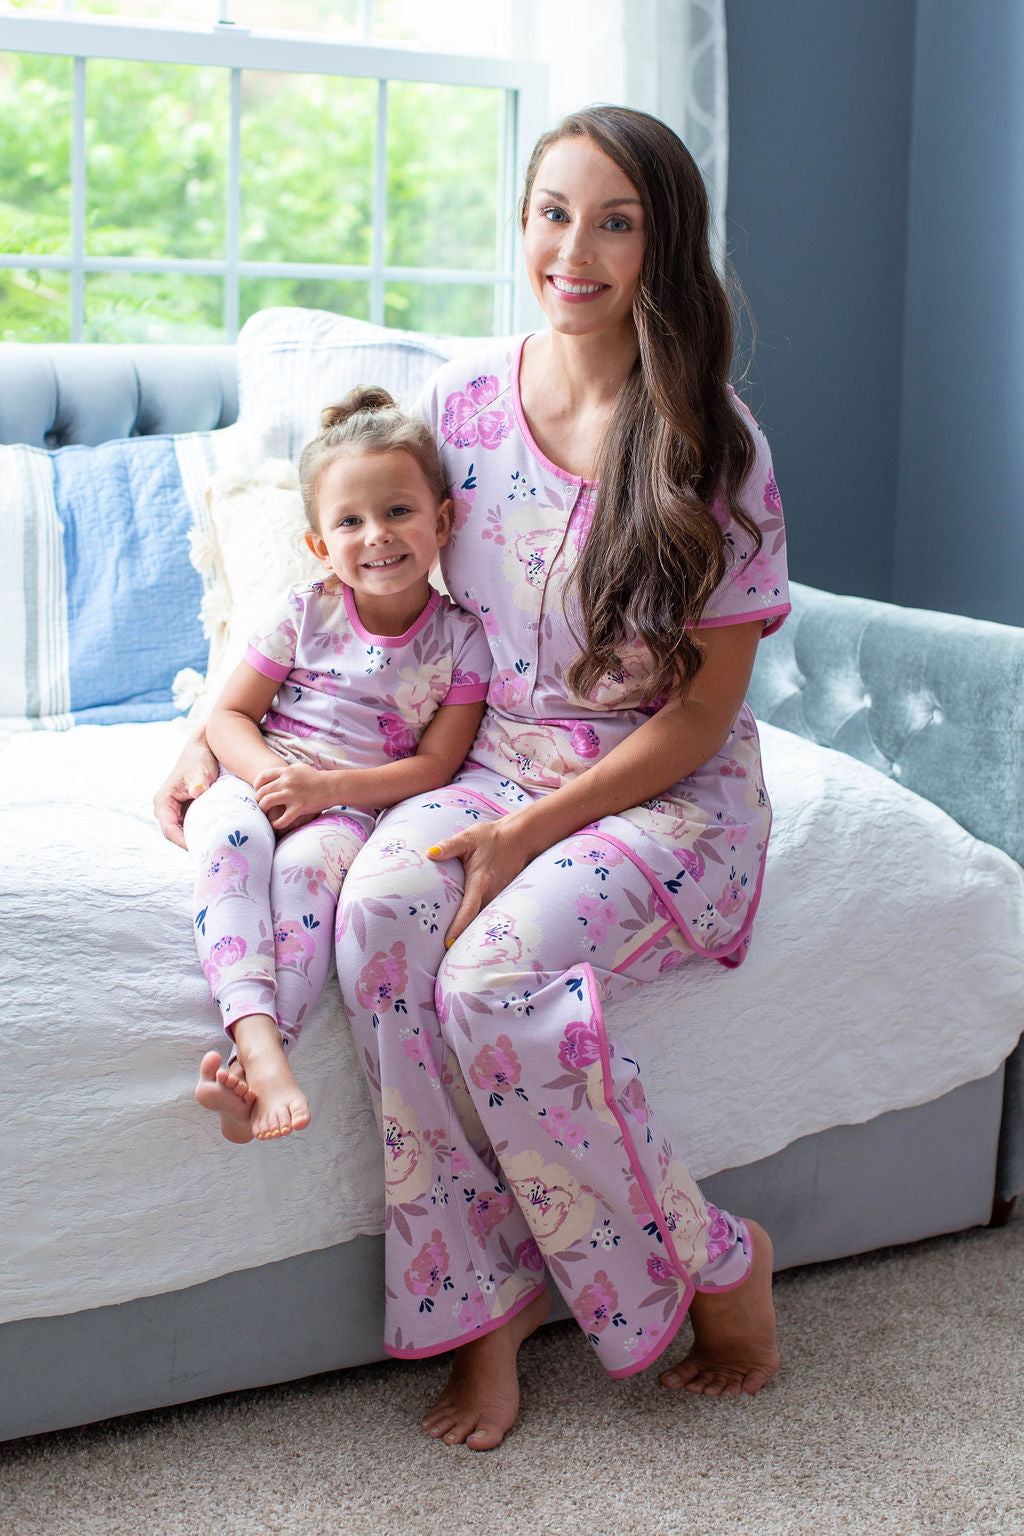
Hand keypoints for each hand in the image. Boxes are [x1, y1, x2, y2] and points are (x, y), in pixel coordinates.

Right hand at [153, 738, 217, 848]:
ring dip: (196, 840)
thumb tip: (196, 792)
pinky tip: (216, 839)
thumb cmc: (200, 758)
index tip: (198, 850)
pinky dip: (201, 833)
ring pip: (184, 833)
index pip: (169, 829)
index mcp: (164, 800)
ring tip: (213, 850)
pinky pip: (191, 827)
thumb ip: (199, 781)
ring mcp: (176, 810)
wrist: (205, 748)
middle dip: (190, 845)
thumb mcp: (200, 769)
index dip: (182, 842)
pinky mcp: (187, 810)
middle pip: (175, 835)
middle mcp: (167, 808)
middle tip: (209, 855)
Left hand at [254, 762, 330, 833]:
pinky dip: (276, 824)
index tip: (258, 792)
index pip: (262, 777)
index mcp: (286, 772)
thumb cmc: (316, 778)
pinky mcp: (299, 808)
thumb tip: (276, 773)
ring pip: (266, 803)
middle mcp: (286, 782)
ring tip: (266, 814)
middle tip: (261, 805)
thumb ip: (287, 770)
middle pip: (262, 792)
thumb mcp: (300, 767)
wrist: (333, 787)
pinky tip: (275, 825)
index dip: (257, 785)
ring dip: (263, 810)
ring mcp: (292, 795)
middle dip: (258, 800)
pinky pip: (282, 819)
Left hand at [428, 817, 531, 948]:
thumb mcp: (468, 838)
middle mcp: (492, 893)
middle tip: (444, 958)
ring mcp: (499, 897)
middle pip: (476, 922)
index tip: (449, 944)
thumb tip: (430, 854)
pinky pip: (489, 915)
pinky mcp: (502, 898)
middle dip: (464, 938)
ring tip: (453, 954)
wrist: (520, 837)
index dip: (459, 927)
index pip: (468, 909)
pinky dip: (479, 925)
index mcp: (480, 881)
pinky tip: (469, 938)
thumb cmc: (490, 837)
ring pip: (483, 920)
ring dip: (472, 934)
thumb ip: (449, 847)